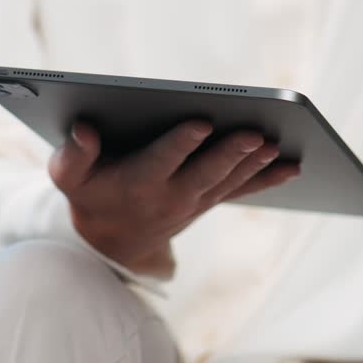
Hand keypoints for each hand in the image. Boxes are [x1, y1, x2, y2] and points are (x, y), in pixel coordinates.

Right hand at [48, 119, 300, 278]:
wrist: (112, 241)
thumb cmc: (90, 193)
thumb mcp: (69, 177)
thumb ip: (73, 154)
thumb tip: (84, 128)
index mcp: (137, 181)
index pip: (161, 160)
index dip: (181, 142)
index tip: (200, 122)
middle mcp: (171, 194)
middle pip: (206, 172)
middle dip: (232, 152)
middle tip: (256, 134)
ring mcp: (195, 200)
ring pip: (230, 180)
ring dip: (256, 164)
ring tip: (278, 145)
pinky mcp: (210, 200)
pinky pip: (243, 189)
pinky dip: (269, 179)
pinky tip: (293, 166)